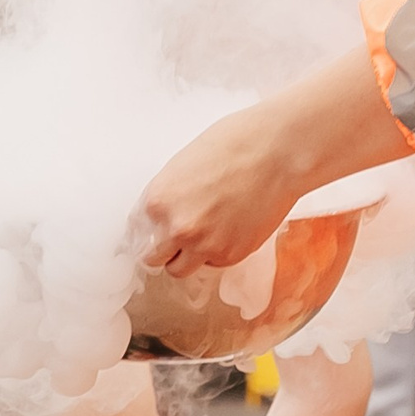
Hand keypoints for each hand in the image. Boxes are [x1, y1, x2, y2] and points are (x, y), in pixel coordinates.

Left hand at [130, 103, 301, 276]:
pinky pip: (212, 264)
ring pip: (179, 270)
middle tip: (179, 236)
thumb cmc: (234, 146)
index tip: (156, 231)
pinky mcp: (231, 255)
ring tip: (204, 235)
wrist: (278, 152)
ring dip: (186, 257)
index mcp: (157, 201)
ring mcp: (204, 245)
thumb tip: (158, 219)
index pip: (136, 234)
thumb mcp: (182, 166)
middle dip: (164, 249)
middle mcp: (176, 229)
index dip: (149, 231)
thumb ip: (166, 198)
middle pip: (152, 259)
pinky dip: (217, 252)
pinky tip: (231, 227)